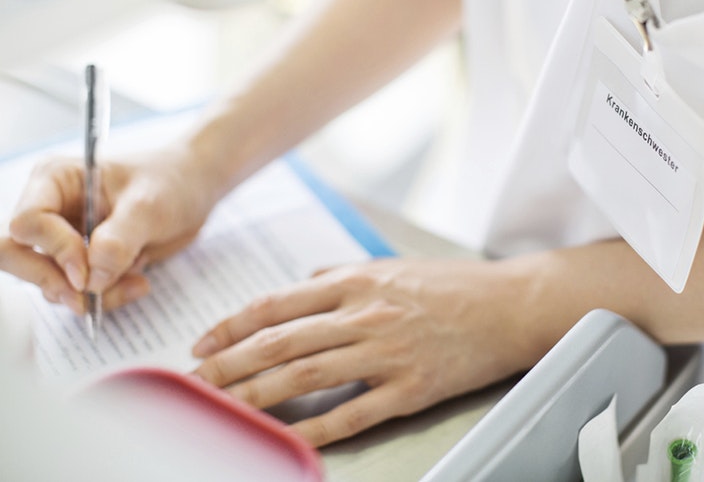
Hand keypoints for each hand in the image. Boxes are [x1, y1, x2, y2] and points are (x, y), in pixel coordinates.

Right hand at [4, 148, 219, 310]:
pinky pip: (78, 291)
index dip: (54, 251)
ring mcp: (64, 238)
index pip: (27, 223)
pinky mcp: (83, 261)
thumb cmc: (172, 180)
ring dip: (91, 294)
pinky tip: (137, 282)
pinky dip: (105, 296)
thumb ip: (119, 238)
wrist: (195, 188)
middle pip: (17, 256)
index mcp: (55, 180)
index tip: (87, 272)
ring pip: (50, 282)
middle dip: (54, 282)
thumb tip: (91, 276)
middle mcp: (51, 209)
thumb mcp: (151, 204)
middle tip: (90, 299)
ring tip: (135, 282)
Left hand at [192, 258, 542, 446]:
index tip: (202, 343)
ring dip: (255, 394)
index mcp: (355, 282)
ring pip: (304, 376)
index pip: (275, 305)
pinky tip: (285, 436)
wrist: (510, 305)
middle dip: (227, 365)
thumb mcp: (391, 266)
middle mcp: (363, 315)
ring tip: (222, 408)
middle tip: (193, 383)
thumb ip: (341, 276)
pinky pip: (350, 413)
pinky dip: (312, 427)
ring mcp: (386, 352)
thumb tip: (300, 285)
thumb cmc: (453, 285)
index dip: (231, 326)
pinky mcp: (409, 387)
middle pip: (278, 343)